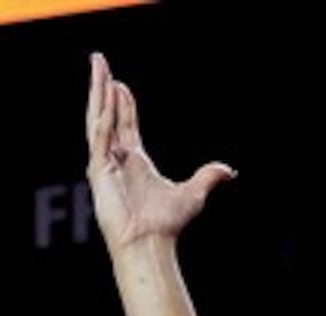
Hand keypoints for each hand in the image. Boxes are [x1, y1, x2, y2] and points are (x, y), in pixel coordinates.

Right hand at [82, 51, 233, 251]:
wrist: (150, 243)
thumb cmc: (166, 225)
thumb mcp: (193, 194)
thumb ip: (208, 177)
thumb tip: (228, 170)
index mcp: (134, 161)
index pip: (124, 124)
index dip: (123, 102)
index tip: (120, 83)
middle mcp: (116, 160)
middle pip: (107, 115)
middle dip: (103, 88)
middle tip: (99, 62)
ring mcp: (105, 164)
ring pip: (98, 120)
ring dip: (97, 93)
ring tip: (98, 67)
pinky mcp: (99, 172)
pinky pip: (100, 138)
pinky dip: (103, 118)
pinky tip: (106, 98)